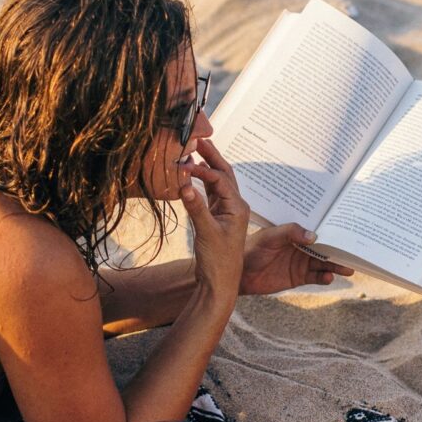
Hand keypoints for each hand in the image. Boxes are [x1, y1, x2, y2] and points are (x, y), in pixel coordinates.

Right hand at [181, 138, 249, 295]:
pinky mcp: (217, 218)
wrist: (219, 283)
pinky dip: (202, 182)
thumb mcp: (206, 233)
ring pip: (218, 182)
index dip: (203, 170)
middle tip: (198, 138)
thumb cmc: (218, 261)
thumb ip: (196, 208)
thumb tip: (184, 185)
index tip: (184, 164)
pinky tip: (193, 175)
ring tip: (195, 151)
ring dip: (207, 167)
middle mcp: (235, 206)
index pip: (220, 179)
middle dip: (212, 156)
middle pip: (224, 174)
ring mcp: (226, 212)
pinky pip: (211, 194)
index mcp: (237, 207)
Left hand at [239, 224, 354, 295]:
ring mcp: (302, 262)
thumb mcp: (270, 236)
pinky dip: (325, 278)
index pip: (318, 230)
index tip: (348, 230)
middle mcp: (302, 247)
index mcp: (296, 233)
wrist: (239, 273)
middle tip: (355, 252)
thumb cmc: (252, 249)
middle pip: (326, 248)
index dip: (333, 230)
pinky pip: (317, 278)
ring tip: (348, 268)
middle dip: (340, 250)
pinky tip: (329, 277)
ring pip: (325, 263)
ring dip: (337, 265)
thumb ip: (290, 233)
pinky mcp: (299, 278)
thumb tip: (314, 236)